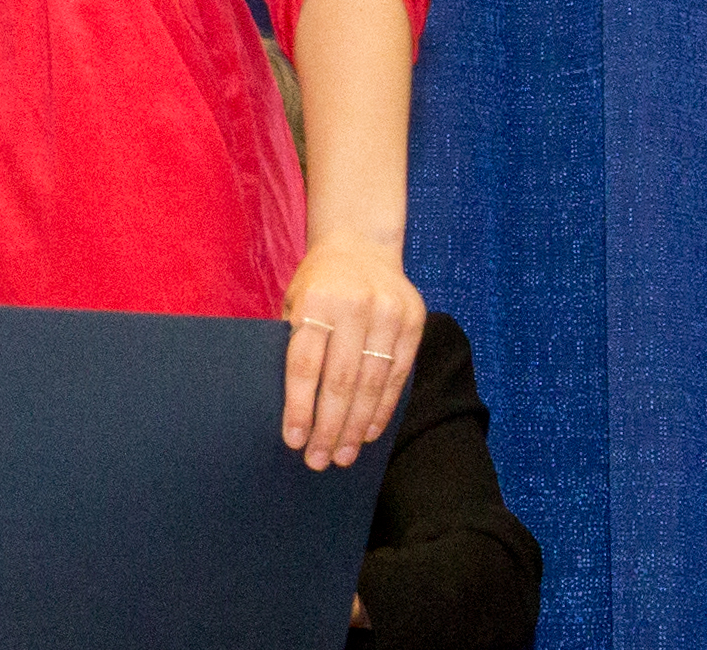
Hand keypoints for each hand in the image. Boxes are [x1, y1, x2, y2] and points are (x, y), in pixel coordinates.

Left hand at [276, 232, 422, 466]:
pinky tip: (369, 432)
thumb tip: (291, 409)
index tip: (294, 440)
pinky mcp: (414, 321)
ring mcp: (389, 313)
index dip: (299, 407)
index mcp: (316, 301)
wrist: (360, 245)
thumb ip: (294, 345)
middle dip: (329, 427)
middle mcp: (354, 306)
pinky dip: (383, 408)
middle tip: (319, 461)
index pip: (305, 365)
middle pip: (340, 380)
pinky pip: (398, 374)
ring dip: (357, 426)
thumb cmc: (318, 285)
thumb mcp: (295, 303)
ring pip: (372, 383)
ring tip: (344, 455)